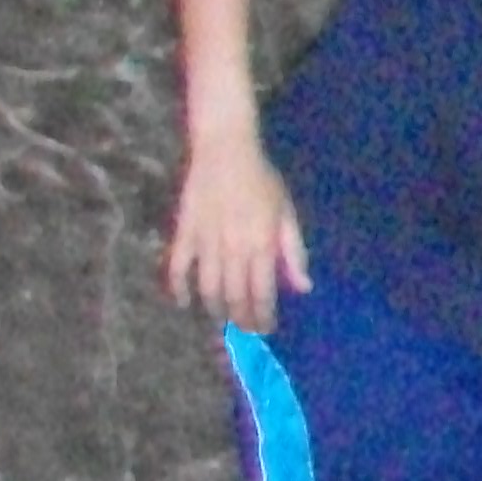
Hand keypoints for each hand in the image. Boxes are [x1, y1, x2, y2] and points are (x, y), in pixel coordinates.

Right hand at [166, 135, 311, 331]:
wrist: (225, 149)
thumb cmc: (261, 179)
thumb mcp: (286, 212)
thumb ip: (294, 252)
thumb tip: (303, 287)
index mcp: (262, 246)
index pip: (263, 294)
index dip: (264, 317)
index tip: (266, 330)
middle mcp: (234, 250)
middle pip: (235, 298)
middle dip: (241, 319)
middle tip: (245, 331)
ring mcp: (206, 243)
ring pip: (208, 289)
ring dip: (215, 309)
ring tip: (221, 319)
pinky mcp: (185, 233)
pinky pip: (178, 267)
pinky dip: (178, 288)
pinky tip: (183, 303)